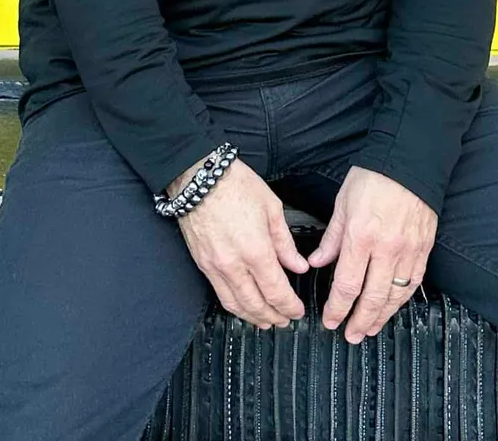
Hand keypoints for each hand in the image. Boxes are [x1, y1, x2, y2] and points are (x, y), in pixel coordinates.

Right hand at [172, 155, 309, 330]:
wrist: (199, 177)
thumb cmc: (235, 184)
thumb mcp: (271, 207)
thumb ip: (285, 242)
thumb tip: (298, 265)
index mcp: (255, 249)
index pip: (276, 291)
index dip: (289, 306)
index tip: (297, 310)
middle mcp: (234, 264)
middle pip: (256, 304)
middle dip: (274, 316)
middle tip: (285, 320)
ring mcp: (215, 267)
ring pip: (236, 305)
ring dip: (253, 317)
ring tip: (266, 321)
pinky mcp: (202, 264)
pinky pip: (219, 294)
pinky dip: (234, 306)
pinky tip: (243, 307)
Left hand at [306, 166, 436, 343]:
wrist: (409, 160)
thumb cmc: (374, 176)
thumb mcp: (342, 203)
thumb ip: (331, 238)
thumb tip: (316, 262)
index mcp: (361, 236)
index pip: (347, 284)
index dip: (337, 308)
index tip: (330, 319)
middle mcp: (386, 247)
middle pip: (372, 298)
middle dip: (359, 321)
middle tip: (350, 335)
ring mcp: (408, 249)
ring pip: (396, 295)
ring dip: (382, 316)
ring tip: (370, 328)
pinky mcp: (424, 247)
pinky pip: (414, 281)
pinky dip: (403, 298)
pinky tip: (394, 306)